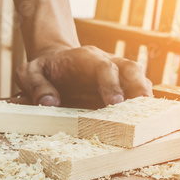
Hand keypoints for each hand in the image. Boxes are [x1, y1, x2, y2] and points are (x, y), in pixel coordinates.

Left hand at [16, 45, 151, 108]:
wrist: (54, 61)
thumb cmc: (43, 69)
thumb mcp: (30, 73)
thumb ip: (36, 86)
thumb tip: (49, 103)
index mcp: (87, 58)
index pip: (105, 68)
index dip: (112, 84)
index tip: (114, 102)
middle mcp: (108, 63)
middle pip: (131, 70)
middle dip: (138, 88)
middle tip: (142, 110)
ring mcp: (117, 75)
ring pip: (139, 80)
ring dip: (144, 98)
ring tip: (149, 118)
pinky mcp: (120, 87)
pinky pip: (135, 93)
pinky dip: (142, 105)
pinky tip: (143, 121)